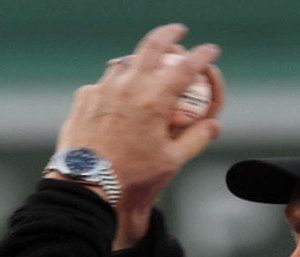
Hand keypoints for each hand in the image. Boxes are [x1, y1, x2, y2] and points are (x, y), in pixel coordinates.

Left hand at [52, 24, 225, 245]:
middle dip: (170, 33)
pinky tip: (112, 104)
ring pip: (124, 64)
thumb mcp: (170, 161)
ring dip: (136, 65)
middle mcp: (130, 85)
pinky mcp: (85, 96)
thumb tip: (214, 126)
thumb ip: (196, 140)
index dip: (203, 55)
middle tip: (178, 31)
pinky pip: (102, 86)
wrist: (86, 181)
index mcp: (155, 100)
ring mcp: (104, 87)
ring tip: (141, 75)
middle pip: (154, 44)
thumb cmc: (131, 174)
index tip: (211, 50)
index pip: (187, 66)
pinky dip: (111, 91)